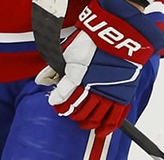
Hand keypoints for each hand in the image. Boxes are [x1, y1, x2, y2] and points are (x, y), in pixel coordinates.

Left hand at [35, 0, 163, 136]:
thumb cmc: (92, 38)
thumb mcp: (68, 49)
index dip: (57, 103)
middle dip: (71, 113)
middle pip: (78, 109)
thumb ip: (54, 66)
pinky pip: (115, 116)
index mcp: (77, 75)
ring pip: (95, 115)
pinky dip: (107, 126)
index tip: (55, 104)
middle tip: (68, 113)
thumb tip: (40, 79)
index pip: (63, 97)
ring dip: (86, 121)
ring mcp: (109, 92)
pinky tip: (101, 131)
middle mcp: (92, 87)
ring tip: (81, 122)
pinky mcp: (123, 94)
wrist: (119, 33)